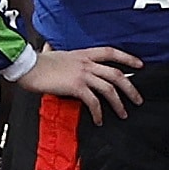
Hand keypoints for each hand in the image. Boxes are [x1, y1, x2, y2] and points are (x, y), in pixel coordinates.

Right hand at [17, 45, 143, 126]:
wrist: (28, 66)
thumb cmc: (38, 62)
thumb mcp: (55, 54)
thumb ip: (62, 55)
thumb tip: (53, 50)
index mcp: (84, 54)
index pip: (111, 52)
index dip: (127, 58)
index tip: (140, 64)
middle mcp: (87, 63)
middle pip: (117, 74)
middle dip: (130, 87)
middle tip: (138, 99)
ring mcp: (83, 74)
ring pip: (109, 89)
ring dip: (118, 103)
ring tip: (123, 114)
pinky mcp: (76, 87)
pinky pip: (93, 101)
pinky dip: (99, 112)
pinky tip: (100, 120)